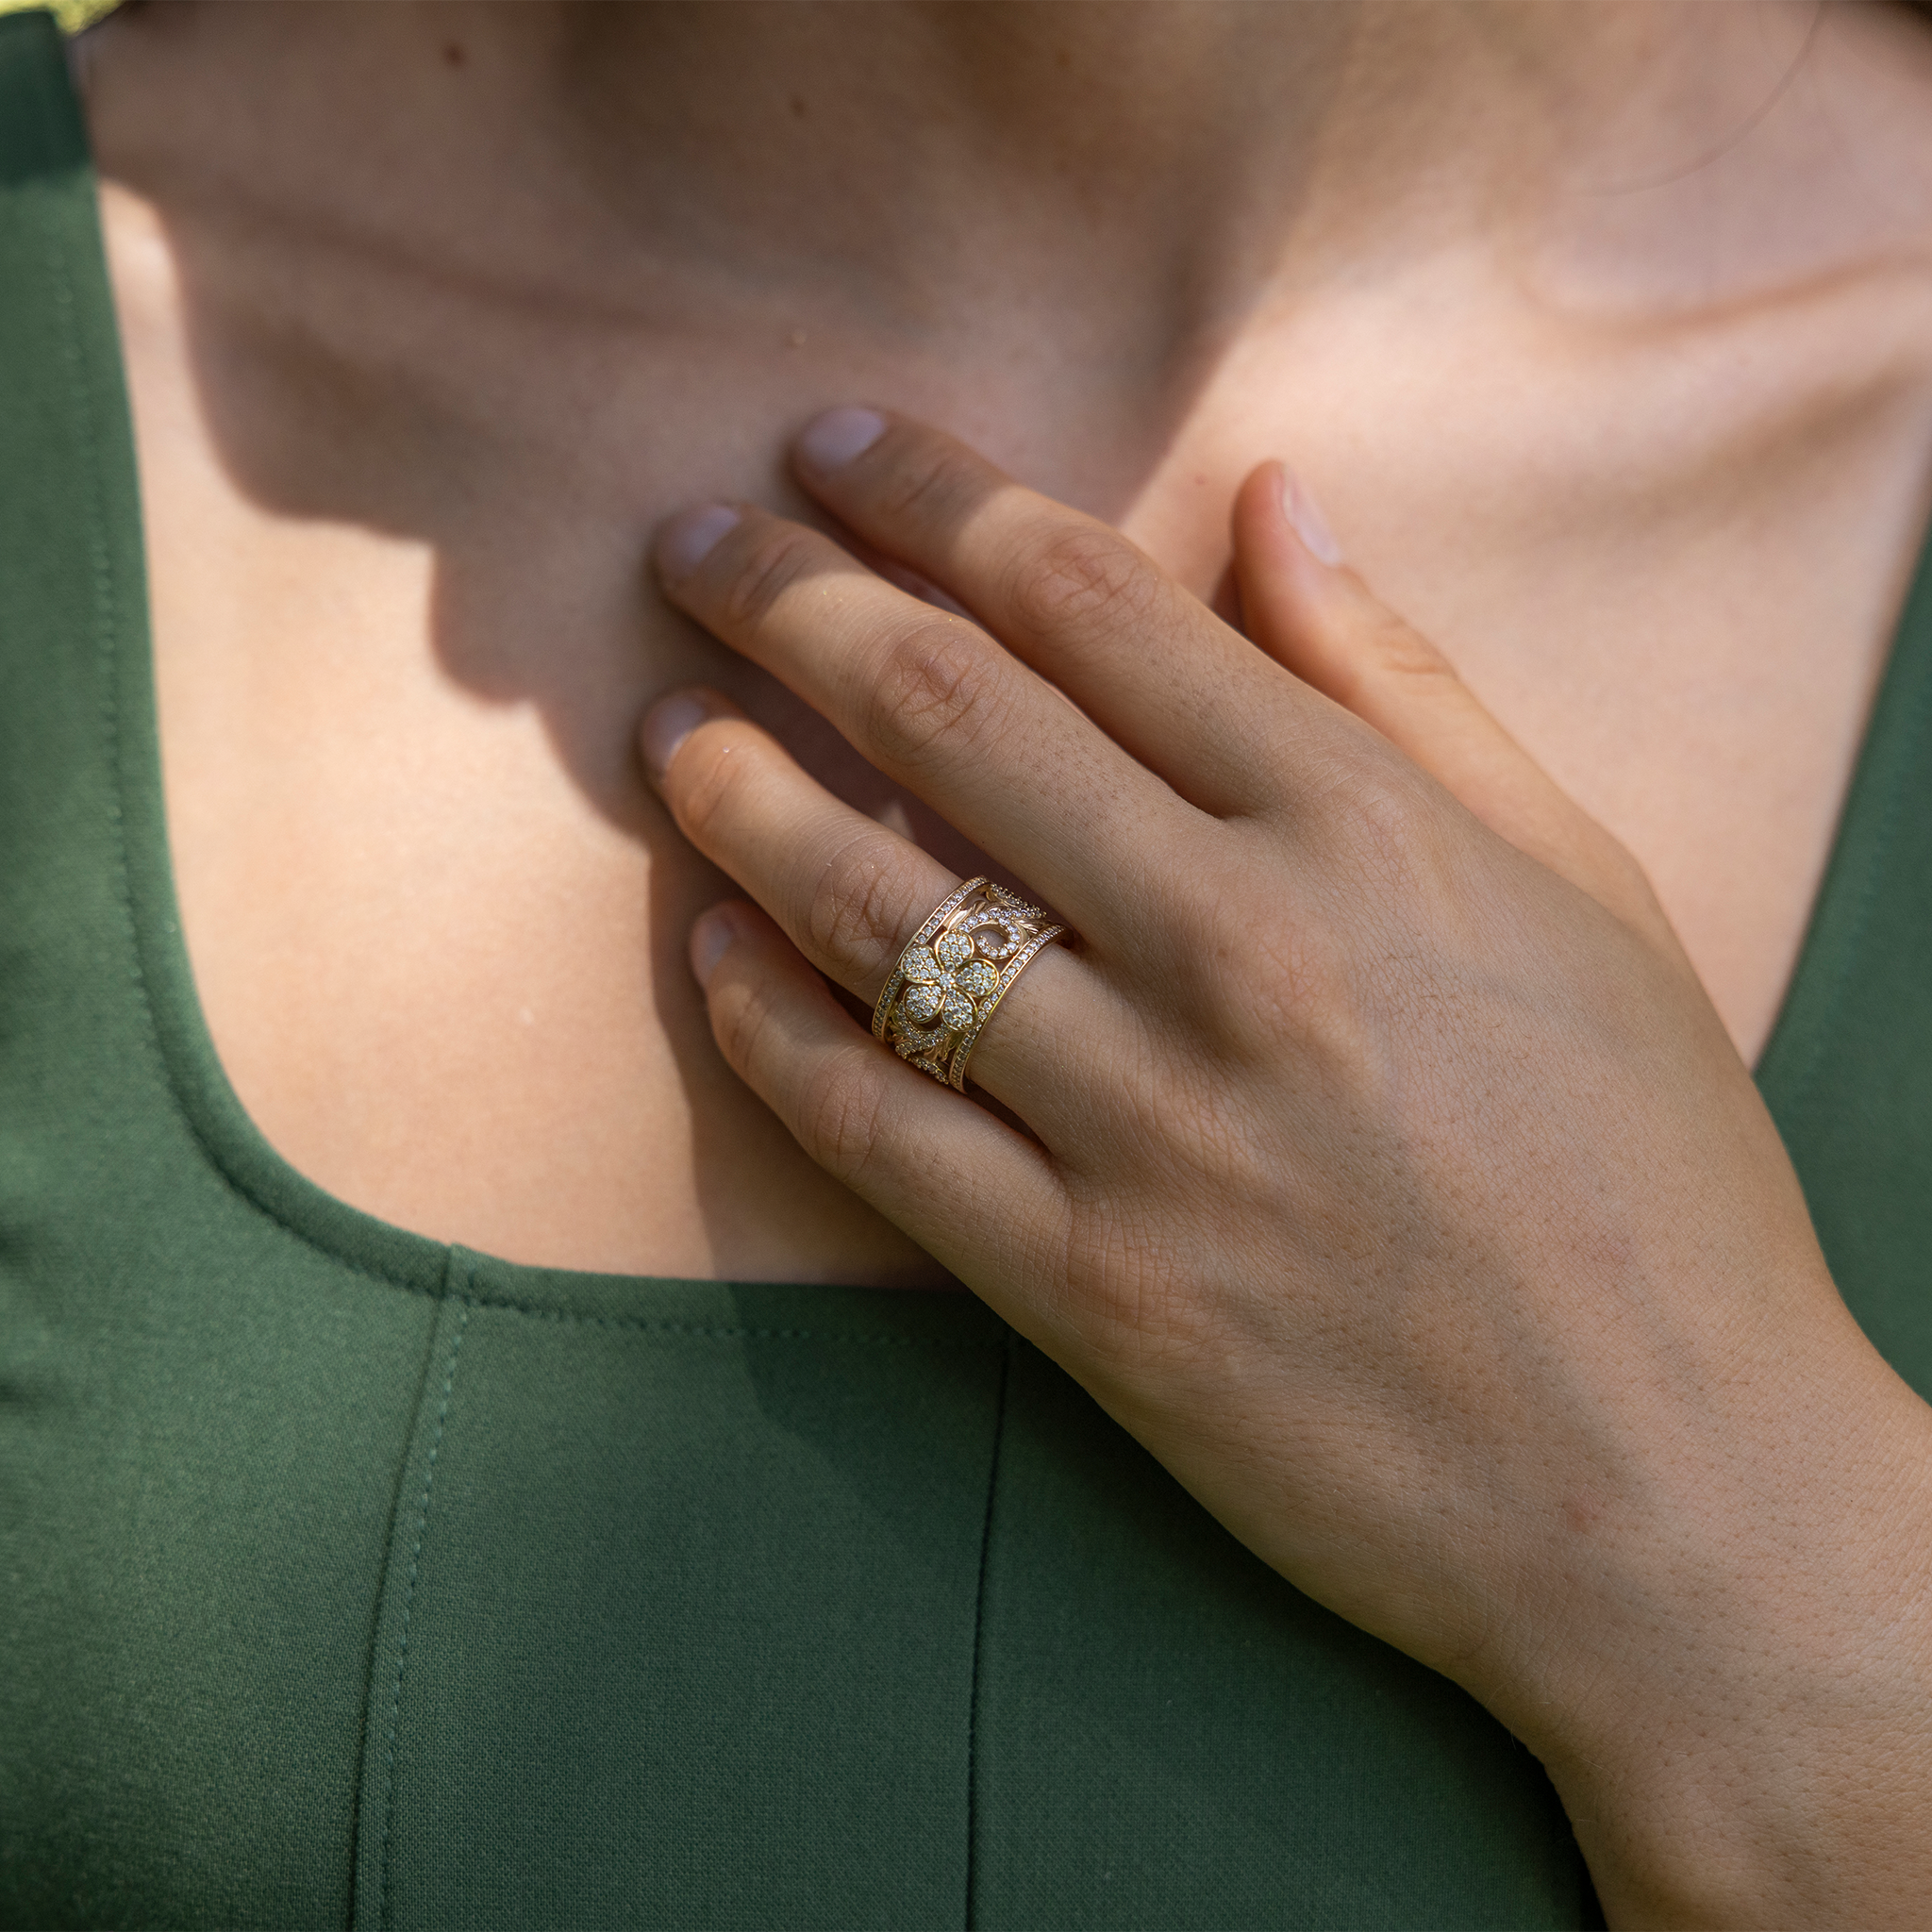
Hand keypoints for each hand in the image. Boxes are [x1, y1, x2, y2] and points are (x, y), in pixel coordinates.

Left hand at [641, 409, 1931, 1927]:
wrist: (1667, 1490)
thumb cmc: (1649, 1176)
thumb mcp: (1581, 890)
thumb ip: (1409, 687)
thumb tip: (1272, 502)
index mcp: (1364, 832)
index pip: (1091, 603)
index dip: (934, 499)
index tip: (830, 446)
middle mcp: (1237, 952)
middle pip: (948, 716)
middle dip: (792, 601)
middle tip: (695, 545)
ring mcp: (1148, 1130)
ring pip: (874, 914)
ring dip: (743, 797)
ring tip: (671, 732)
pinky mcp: (1085, 1293)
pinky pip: (870, 1131)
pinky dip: (766, 1027)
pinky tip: (709, 950)